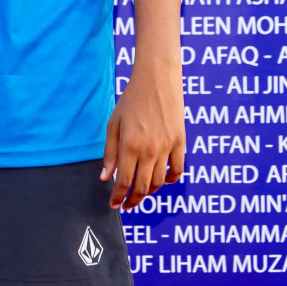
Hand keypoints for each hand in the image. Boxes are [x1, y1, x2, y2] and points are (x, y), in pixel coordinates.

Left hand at [101, 59, 184, 208]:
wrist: (157, 80)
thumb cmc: (131, 100)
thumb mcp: (114, 124)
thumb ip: (109, 153)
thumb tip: (105, 178)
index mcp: (129, 145)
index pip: (124, 181)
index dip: (118, 197)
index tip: (114, 206)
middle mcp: (149, 150)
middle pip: (142, 186)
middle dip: (133, 200)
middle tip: (127, 205)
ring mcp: (167, 147)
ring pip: (160, 182)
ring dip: (150, 191)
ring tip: (141, 192)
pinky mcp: (181, 142)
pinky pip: (178, 169)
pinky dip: (171, 180)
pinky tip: (163, 181)